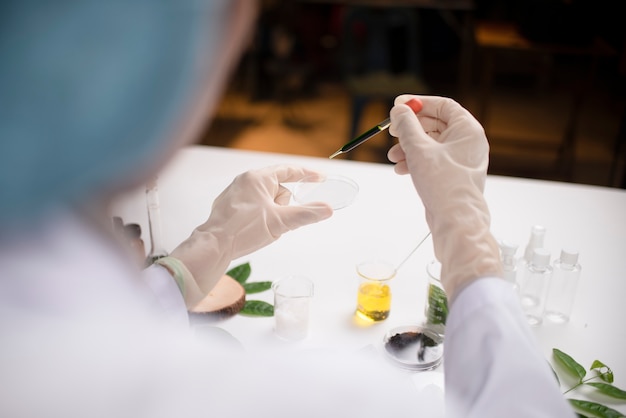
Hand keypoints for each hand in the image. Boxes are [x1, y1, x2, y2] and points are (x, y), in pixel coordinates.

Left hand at [169, 165, 332, 307]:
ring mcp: (236, 193)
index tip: (320, 178)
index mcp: (258, 178)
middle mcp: (245, 181)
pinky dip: (260, 218)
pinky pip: (254, 208)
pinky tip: (253, 231)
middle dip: (283, 206)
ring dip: (271, 214)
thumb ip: (307, 214)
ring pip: (267, 201)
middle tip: (276, 221)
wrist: (214, 245)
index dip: (307, 175)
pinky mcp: (230, 207)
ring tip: (261, 229)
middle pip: (278, 189)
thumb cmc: (243, 230)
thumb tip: (327, 209)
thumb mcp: (281, 222)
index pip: (288, 170)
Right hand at [388, 95, 501, 300]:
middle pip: (434, 124)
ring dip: (409, 147)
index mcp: (468, 130)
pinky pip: (431, 161)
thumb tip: (398, 111)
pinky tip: (401, 169)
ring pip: (430, 144)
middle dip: (410, 129)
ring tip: (393, 156)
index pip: (443, 105)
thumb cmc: (444, 185)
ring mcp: (461, 160)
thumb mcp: (419, 149)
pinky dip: (415, 161)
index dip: (419, 103)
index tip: (398, 105)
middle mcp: (468, 143)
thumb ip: (406, 126)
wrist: (456, 223)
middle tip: (393, 132)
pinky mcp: (452, 176)